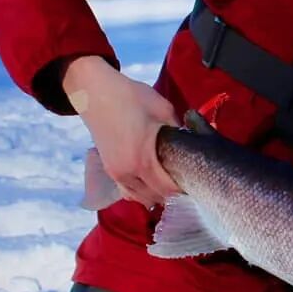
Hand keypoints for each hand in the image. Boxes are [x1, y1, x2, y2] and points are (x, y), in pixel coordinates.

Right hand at [63, 56, 181, 207]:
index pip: (168, 189)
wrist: (95, 93)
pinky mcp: (109, 170)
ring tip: (172, 185)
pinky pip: (128, 191)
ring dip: (157, 196)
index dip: (184, 190)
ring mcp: (116, 174)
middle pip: (156, 198)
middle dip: (173, 195)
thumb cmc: (131, 98)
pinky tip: (153, 185)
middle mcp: (128, 173)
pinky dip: (142, 193)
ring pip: (141, 198)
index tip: (197, 183)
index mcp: (143, 159)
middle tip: (188, 184)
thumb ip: (180, 130)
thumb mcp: (164, 110)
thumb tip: (193, 142)